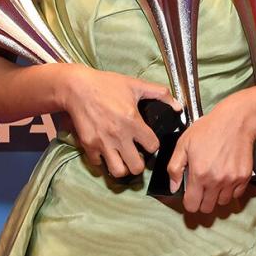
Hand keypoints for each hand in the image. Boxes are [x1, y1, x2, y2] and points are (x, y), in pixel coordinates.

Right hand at [58, 64, 181, 178]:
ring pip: (118, 171)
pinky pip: (98, 164)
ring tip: (123, 159)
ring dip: (123, 167)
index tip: (148, 142)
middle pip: (137, 167)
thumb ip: (159, 94)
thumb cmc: (106, 84)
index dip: (153, 145)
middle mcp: (119, 136)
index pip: (153, 147)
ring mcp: (103, 143)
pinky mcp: (88, 145)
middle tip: (138, 156)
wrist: (77, 87)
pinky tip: (106, 152)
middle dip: (140, 164)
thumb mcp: (135, 84)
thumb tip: (178, 106)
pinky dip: (103, 162)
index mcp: (133, 122)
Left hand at [166, 96, 255, 212]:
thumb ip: (175, 167)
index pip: (192, 205)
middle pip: (207, 208)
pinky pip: (236, 194)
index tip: (190, 196)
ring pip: (222, 202)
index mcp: (199, 174)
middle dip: (202, 201)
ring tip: (214, 180)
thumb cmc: (209, 129)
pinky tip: (226, 176)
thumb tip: (174, 186)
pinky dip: (230, 190)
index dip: (189, 202)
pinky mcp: (244, 177)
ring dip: (217, 196)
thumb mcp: (184, 144)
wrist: (236, 121)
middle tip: (202, 189)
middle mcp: (216, 181)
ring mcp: (231, 180)